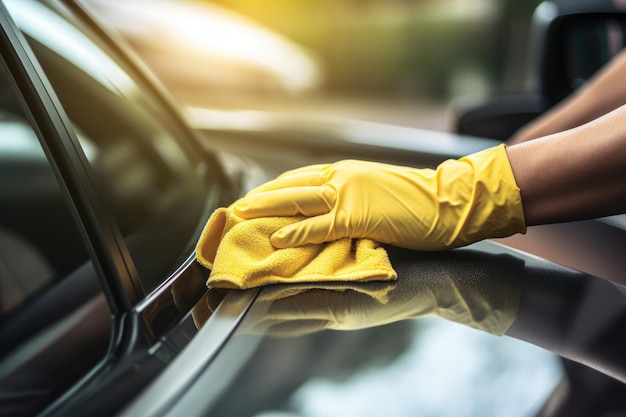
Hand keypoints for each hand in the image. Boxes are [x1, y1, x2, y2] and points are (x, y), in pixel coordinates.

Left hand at [233, 144, 525, 250]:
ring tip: (242, 216)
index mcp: (345, 173)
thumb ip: (349, 198)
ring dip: (266, 208)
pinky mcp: (357, 215)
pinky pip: (319, 224)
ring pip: (296, 200)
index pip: (299, 179)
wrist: (448, 201)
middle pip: (289, 185)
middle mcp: (341, 178)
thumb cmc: (417, 201)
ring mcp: (348, 194)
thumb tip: (328, 211)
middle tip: (237, 207)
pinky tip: (276, 238)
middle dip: (260, 197)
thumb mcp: (376, 192)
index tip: (254, 197)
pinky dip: (295, 232)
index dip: (273, 188)